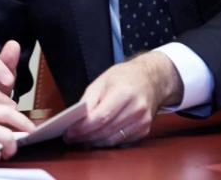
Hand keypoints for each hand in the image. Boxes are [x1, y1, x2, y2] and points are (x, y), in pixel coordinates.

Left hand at [63, 51, 181, 146]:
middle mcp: (136, 109)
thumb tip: (76, 120)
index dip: (83, 128)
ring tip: (80, 139)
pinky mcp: (144, 129)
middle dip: (85, 136)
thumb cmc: (124, 77)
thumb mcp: (101, 81)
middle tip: (71, 137)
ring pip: (113, 139)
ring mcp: (142, 121)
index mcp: (124, 93)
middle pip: (106, 130)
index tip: (69, 132)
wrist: (151, 79)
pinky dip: (107, 141)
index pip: (101, 117)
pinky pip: (121, 141)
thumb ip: (88, 101)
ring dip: (94, 141)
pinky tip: (96, 137)